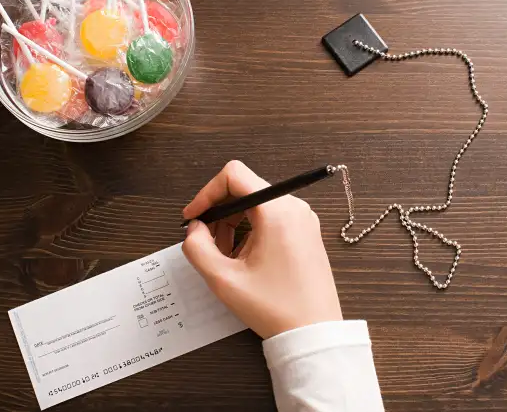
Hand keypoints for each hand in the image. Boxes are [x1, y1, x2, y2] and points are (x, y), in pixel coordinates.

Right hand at [182, 160, 342, 338]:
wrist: (314, 332)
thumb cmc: (276, 308)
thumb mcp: (224, 280)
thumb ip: (197, 248)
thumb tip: (193, 229)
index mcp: (277, 211)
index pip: (234, 175)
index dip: (206, 193)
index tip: (193, 217)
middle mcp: (294, 207)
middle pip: (245, 188)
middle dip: (219, 212)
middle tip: (205, 241)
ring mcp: (303, 218)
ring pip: (257, 204)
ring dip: (233, 222)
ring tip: (223, 255)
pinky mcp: (306, 231)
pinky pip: (271, 217)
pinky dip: (250, 230)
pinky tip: (242, 257)